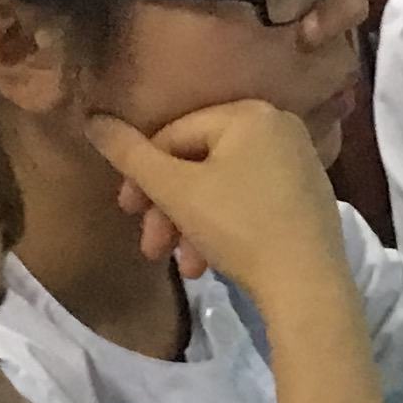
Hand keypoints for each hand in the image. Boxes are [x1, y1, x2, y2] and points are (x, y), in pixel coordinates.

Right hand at [83, 103, 355, 315]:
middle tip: (150, 247)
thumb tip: (93, 120)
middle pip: (200, 164)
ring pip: (223, 190)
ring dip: (191, 227)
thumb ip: (129, 154)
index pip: (174, 134)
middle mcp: (280, 128)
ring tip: (181, 266)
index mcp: (250, 113)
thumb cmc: (240, 228)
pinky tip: (207, 266)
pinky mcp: (309, 202)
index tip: (127, 212)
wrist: (309, 289)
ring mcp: (300, 165)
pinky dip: (224, 231)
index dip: (142, 174)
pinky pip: (252, 205)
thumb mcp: (175, 190)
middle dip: (169, 209)